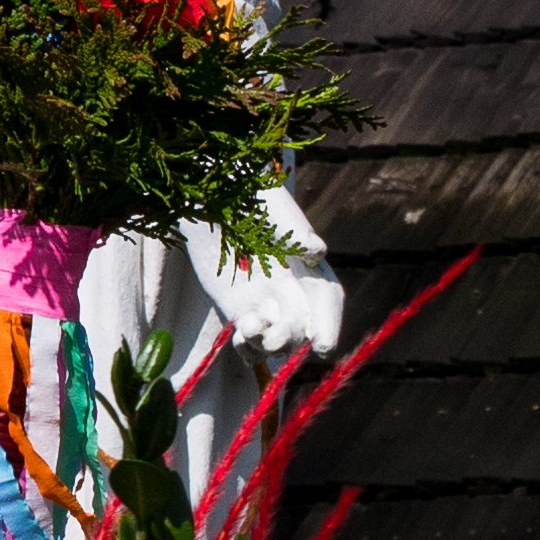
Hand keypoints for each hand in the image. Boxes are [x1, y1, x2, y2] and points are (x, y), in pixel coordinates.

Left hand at [184, 212, 343, 359]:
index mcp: (309, 266)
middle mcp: (292, 290)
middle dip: (293, 340)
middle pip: (302, 327)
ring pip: (275, 340)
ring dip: (266, 346)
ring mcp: (265, 303)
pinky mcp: (238, 310)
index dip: (328, 323)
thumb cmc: (250, 196)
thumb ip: (295, 233)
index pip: (327, 299)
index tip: (324, 346)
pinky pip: (249, 341)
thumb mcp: (274, 209)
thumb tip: (317, 252)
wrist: (211, 193)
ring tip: (248, 330)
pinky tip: (239, 337)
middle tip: (276, 340)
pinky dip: (246, 347)